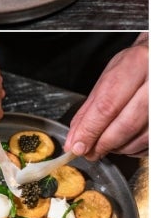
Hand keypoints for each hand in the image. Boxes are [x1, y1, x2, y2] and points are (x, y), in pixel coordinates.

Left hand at [65, 33, 147, 160]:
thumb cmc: (135, 66)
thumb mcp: (110, 75)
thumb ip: (91, 106)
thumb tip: (76, 135)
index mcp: (137, 65)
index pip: (107, 105)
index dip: (90, 130)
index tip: (77, 145)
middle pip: (125, 125)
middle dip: (102, 144)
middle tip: (88, 152)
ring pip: (141, 137)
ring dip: (118, 148)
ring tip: (103, 146)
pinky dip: (134, 148)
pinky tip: (124, 144)